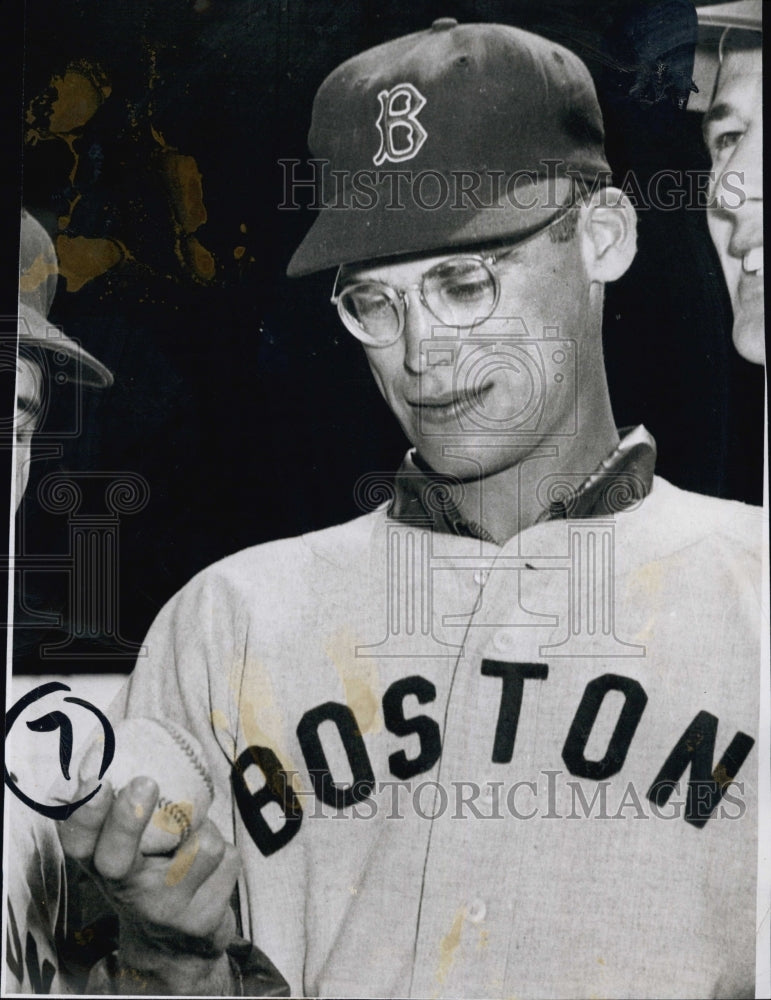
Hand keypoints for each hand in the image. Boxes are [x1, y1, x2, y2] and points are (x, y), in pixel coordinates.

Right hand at [59, 776, 240, 994]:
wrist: (175, 946)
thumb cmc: (152, 874)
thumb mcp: (132, 848)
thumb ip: (134, 810)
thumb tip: (157, 750)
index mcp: (101, 864)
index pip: (79, 841)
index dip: (85, 814)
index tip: (96, 784)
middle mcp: (124, 890)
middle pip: (116, 856)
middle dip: (128, 820)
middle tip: (144, 784)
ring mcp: (163, 909)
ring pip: (201, 844)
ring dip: (207, 831)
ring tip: (196, 843)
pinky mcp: (201, 921)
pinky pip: (228, 858)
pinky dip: (226, 855)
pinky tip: (211, 874)